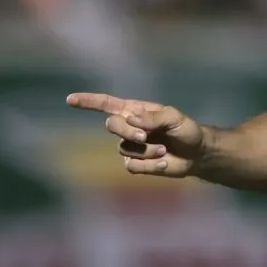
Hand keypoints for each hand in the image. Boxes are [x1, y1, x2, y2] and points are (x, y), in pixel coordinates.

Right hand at [66, 92, 204, 177]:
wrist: (196, 153)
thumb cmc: (186, 130)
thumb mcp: (174, 118)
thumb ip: (153, 117)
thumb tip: (132, 120)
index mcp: (135, 111)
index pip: (107, 104)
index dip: (88, 102)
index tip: (70, 99)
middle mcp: (129, 127)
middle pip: (112, 125)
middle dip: (126, 131)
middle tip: (144, 136)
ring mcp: (131, 146)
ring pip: (124, 148)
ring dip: (146, 151)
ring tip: (164, 149)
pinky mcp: (136, 164)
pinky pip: (133, 166)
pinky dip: (150, 165)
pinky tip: (164, 162)